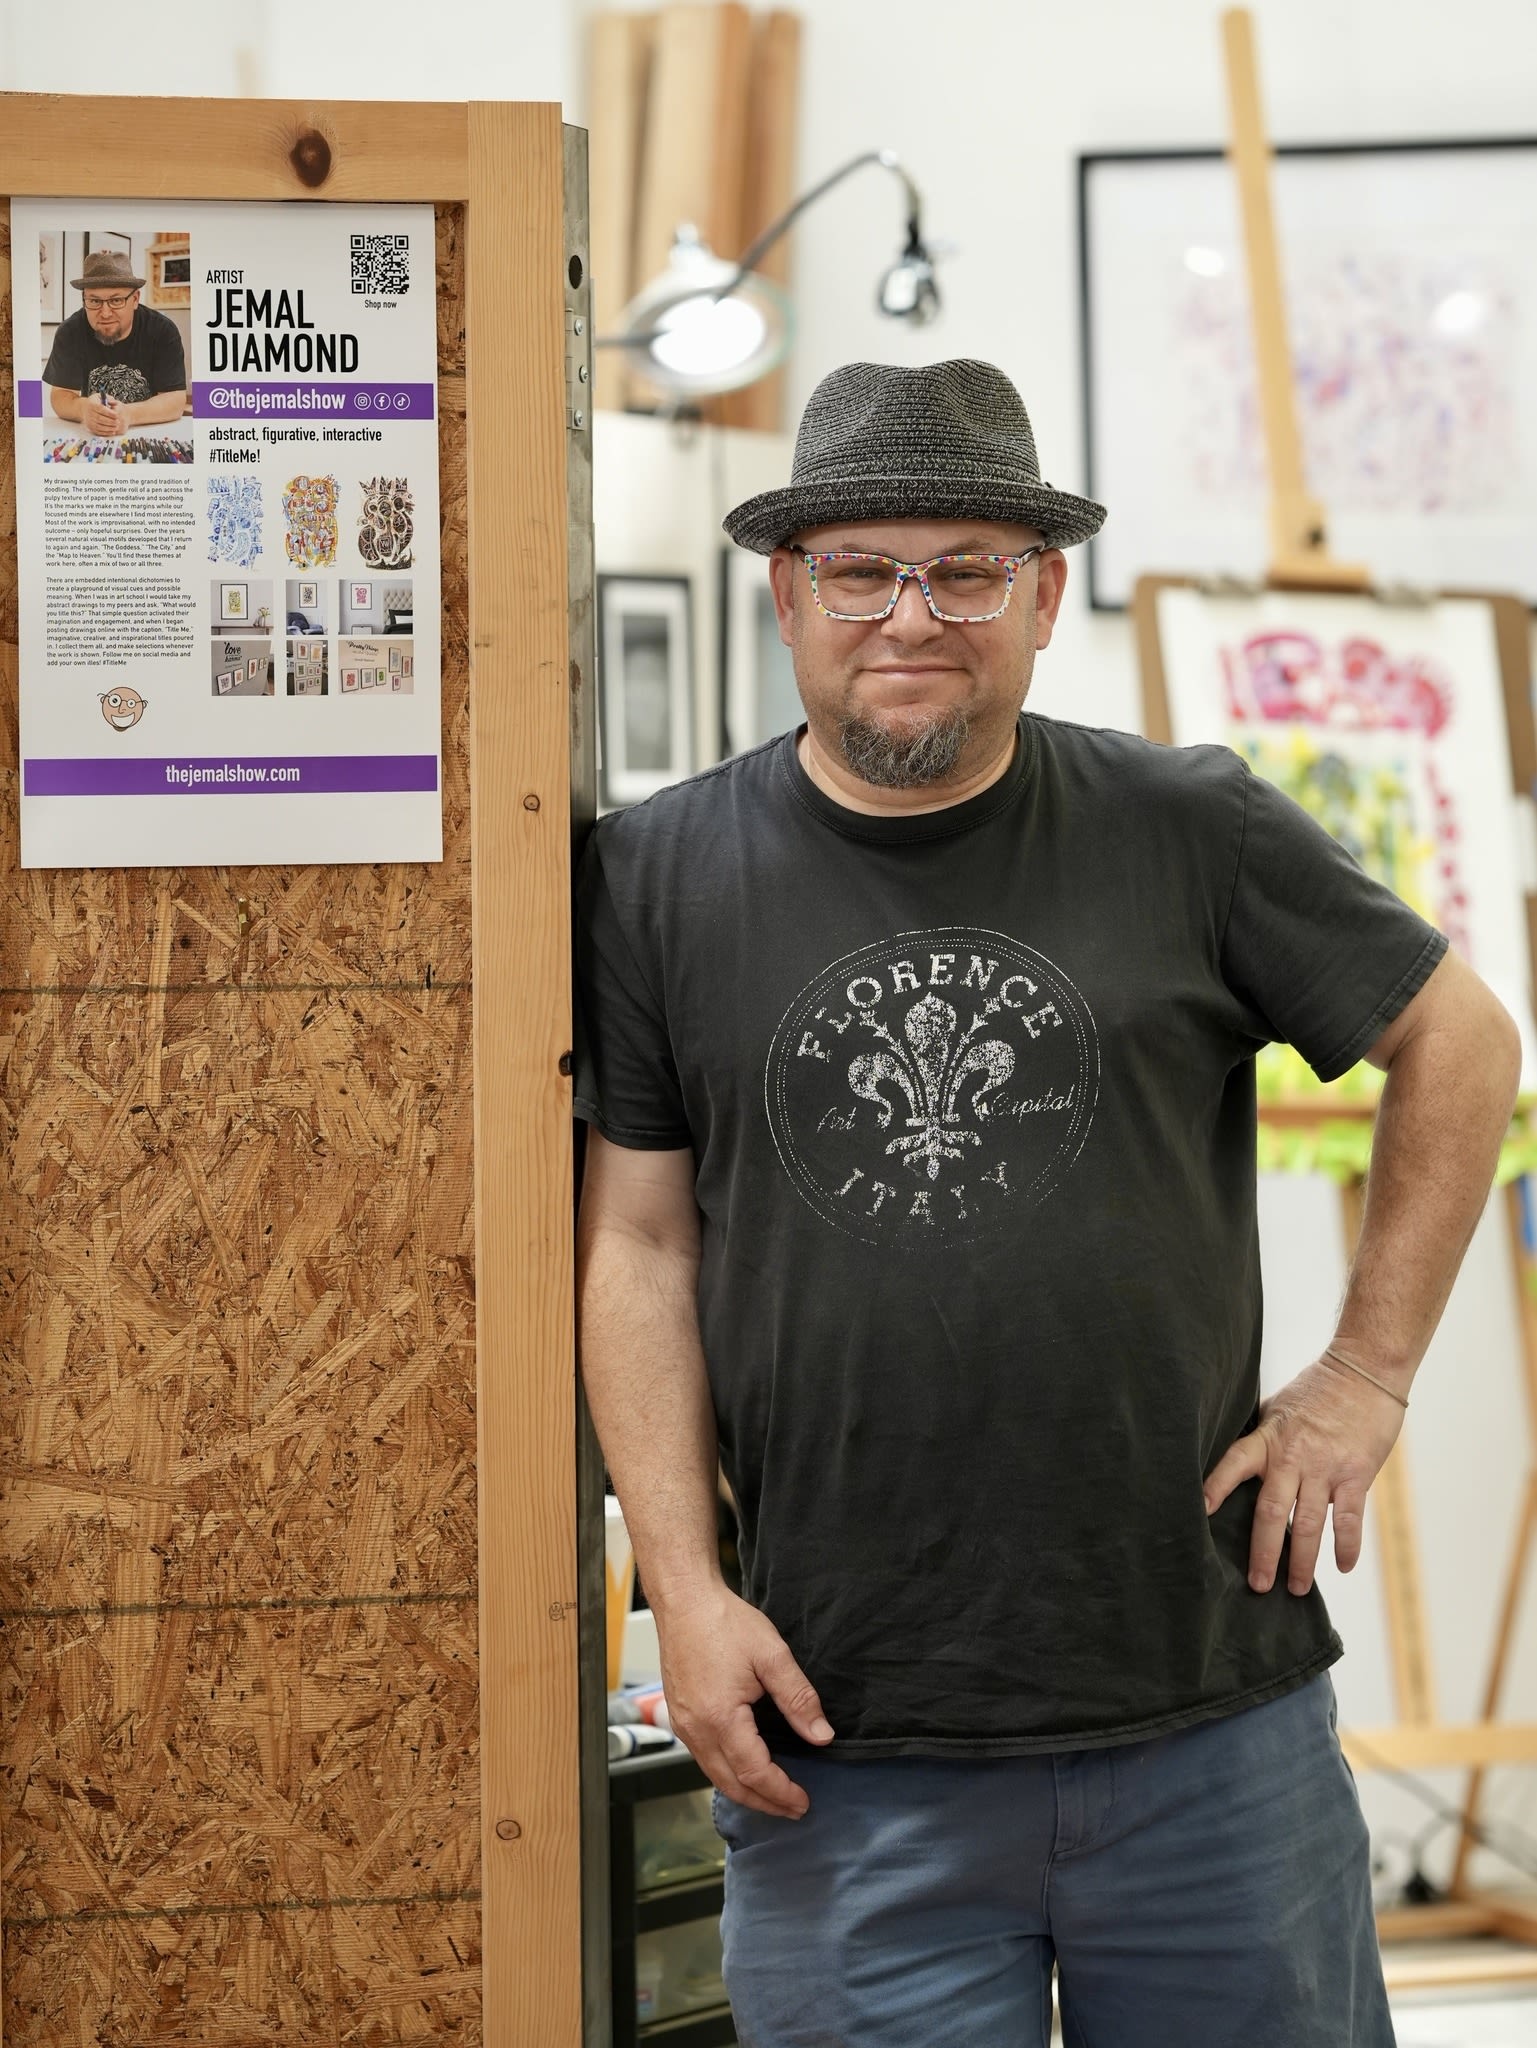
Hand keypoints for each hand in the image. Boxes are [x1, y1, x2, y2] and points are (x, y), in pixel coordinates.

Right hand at [81, 394, 121, 434]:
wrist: (85, 409)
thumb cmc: (95, 402)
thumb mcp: (101, 397)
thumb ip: (109, 399)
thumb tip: (115, 403)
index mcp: (92, 404)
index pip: (100, 408)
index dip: (109, 413)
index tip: (116, 415)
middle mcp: (89, 413)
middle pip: (100, 418)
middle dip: (110, 421)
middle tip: (118, 422)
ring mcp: (89, 421)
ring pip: (99, 426)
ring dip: (109, 428)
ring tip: (116, 427)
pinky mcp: (90, 427)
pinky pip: (98, 431)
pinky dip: (106, 432)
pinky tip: (112, 431)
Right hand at [656, 1585, 833, 1818]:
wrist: (684, 1601)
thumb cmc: (724, 1622)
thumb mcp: (772, 1655)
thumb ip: (798, 1698)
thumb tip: (822, 1736)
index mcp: (721, 1719)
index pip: (755, 1773)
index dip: (781, 1792)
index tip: (804, 1801)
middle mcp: (696, 1730)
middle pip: (732, 1784)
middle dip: (764, 1803)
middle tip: (793, 1810)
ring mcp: (683, 1725)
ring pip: (714, 1775)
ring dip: (745, 1791)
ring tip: (773, 1796)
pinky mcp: (679, 1716)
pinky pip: (704, 1758)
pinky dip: (726, 1773)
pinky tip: (743, 1768)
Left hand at [1203, 1356, 1405, 1595]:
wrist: (1363, 1371)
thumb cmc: (1318, 1389)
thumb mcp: (1277, 1409)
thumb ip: (1263, 1440)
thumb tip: (1241, 1466)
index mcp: (1267, 1438)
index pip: (1233, 1465)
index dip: (1215, 1488)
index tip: (1199, 1514)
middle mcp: (1292, 1457)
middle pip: (1272, 1512)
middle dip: (1264, 1552)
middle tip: (1258, 1585)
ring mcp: (1325, 1467)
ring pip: (1309, 1523)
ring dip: (1303, 1561)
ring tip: (1297, 1588)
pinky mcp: (1356, 1474)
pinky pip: (1349, 1518)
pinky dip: (1345, 1545)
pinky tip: (1342, 1566)